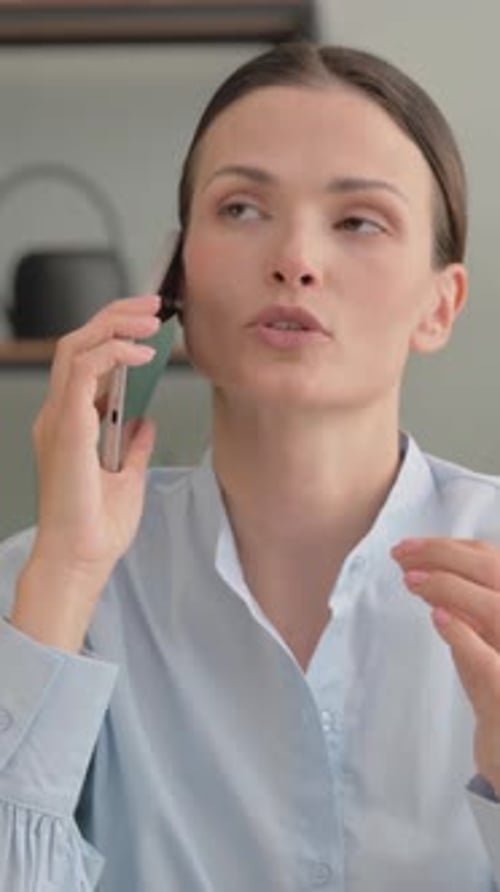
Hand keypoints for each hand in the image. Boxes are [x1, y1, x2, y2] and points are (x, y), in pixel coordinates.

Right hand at [12, 295, 160, 649]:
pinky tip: (141, 353)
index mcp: (72, 423)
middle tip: (152, 305)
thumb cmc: (98, 526)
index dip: (115, 333)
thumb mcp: (128, 475)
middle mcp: (60, 414)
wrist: (82, 556)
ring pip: (77, 347)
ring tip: (150, 318)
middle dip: (116, 315)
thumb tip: (145, 421)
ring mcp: (59, 418)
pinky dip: (112, 354)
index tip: (150, 321)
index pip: (86, 361)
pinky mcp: (67, 427)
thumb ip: (132, 444)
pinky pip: (82, 371)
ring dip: (115, 325)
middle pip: (79, 343)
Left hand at [392, 537, 499, 793]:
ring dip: (451, 587)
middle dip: (446, 556)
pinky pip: (489, 663)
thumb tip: (424, 570)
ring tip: (411, 579)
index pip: (494, 562)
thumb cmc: (492, 690)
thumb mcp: (478, 641)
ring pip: (496, 609)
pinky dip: (464, 635)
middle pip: (496, 573)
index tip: (413, 545)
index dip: (453, 548)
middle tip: (401, 553)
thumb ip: (461, 608)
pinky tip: (438, 616)